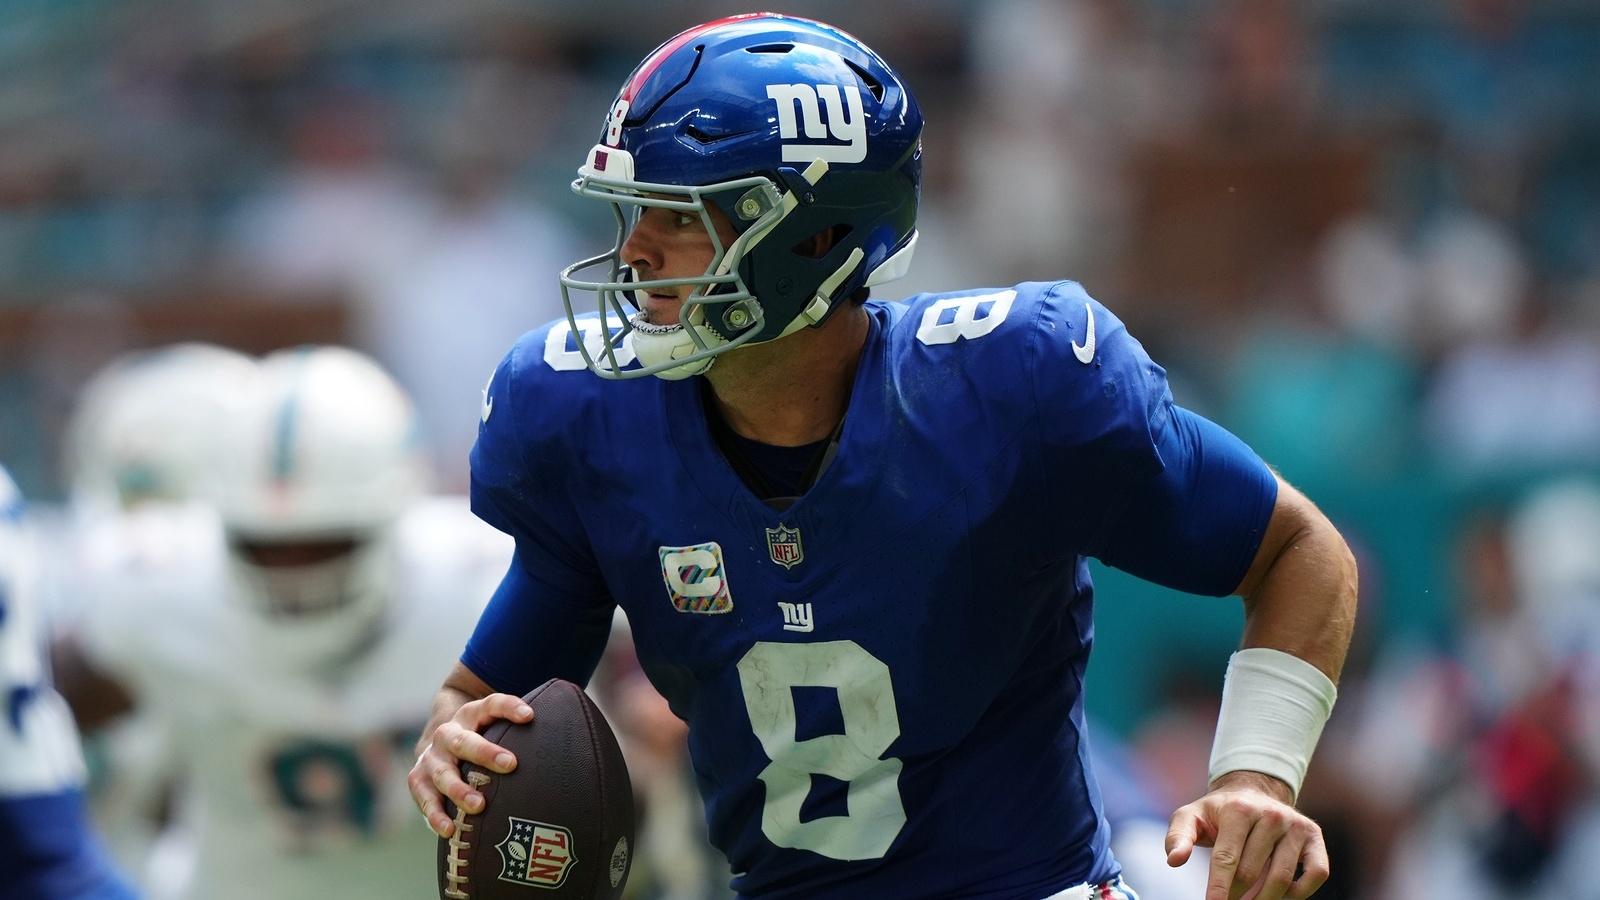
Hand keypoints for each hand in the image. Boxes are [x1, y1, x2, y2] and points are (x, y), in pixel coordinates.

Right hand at [407, 692, 533, 837]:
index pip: (491, 705)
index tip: (529, 716)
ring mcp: (430, 757)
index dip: (509, 708)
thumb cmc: (481, 738)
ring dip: (459, 789)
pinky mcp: (418, 780)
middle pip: (463, 741)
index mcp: (471, 715)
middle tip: (511, 764)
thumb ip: (521, 732)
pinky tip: (449, 829)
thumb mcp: (496, 727)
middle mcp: (448, 733)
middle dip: (485, 753)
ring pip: (442, 772)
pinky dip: (435, 814)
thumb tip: (564, 745)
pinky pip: (424, 798)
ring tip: (478, 806)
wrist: (440, 743)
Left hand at [1164, 771, 1328, 899]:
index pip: (1227, 858)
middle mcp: (1271, 815)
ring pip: (1282, 878)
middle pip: (1251, 872)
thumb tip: (1174, 861)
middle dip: (1235, 895)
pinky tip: (1279, 895)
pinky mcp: (1314, 836)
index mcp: (1238, 810)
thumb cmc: (1218, 812)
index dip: (1219, 887)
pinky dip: (1299, 893)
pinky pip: (1316, 874)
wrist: (1252, 792)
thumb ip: (1178, 837)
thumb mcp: (1191, 816)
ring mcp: (1296, 825)